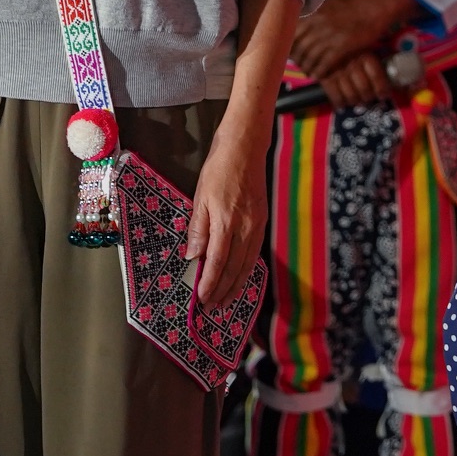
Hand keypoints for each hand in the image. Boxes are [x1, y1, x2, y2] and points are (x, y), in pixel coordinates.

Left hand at [185, 138, 267, 311]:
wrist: (246, 147)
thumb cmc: (218, 168)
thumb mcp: (200, 196)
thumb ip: (198, 229)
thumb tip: (193, 256)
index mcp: (227, 221)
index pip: (218, 261)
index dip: (210, 283)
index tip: (202, 299)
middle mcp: (246, 227)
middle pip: (235, 267)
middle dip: (223, 290)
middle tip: (212, 308)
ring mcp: (257, 224)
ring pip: (248, 263)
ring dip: (237, 284)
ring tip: (227, 300)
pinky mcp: (263, 220)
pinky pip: (255, 252)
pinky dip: (247, 269)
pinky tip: (241, 277)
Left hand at [293, 0, 422, 75]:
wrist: (375, 6)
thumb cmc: (354, 2)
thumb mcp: (330, 0)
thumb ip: (315, 10)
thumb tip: (302, 17)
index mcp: (313, 12)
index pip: (292, 33)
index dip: (289, 45)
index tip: (290, 51)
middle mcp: (317, 24)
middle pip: (299, 47)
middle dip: (297, 59)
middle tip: (299, 64)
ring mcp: (329, 36)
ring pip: (310, 57)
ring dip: (307, 67)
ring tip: (308, 71)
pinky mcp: (342, 46)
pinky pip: (325, 63)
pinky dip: (319, 71)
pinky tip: (318, 75)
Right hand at [318, 52, 391, 107]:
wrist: (323, 43)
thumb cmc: (350, 49)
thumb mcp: (365, 48)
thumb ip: (378, 60)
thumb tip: (395, 77)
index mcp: (364, 54)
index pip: (376, 75)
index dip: (381, 88)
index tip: (384, 95)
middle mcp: (352, 63)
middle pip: (364, 89)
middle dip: (368, 97)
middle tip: (369, 99)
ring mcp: (338, 71)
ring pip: (351, 95)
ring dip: (356, 102)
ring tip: (357, 102)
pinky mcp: (325, 78)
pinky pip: (335, 96)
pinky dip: (340, 103)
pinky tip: (343, 105)